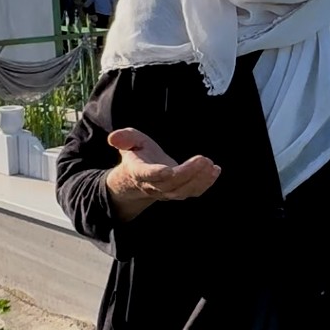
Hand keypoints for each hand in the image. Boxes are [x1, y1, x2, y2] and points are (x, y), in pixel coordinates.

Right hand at [105, 128, 220, 203]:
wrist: (138, 178)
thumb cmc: (137, 154)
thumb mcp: (130, 142)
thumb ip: (124, 138)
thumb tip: (113, 137)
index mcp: (138, 171)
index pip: (147, 175)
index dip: (157, 174)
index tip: (168, 170)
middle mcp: (152, 185)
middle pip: (171, 184)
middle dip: (188, 173)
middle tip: (203, 159)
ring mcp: (166, 192)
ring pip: (183, 191)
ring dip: (199, 180)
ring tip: (211, 166)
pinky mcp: (179, 192)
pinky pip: (193, 192)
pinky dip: (205, 184)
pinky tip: (215, 171)